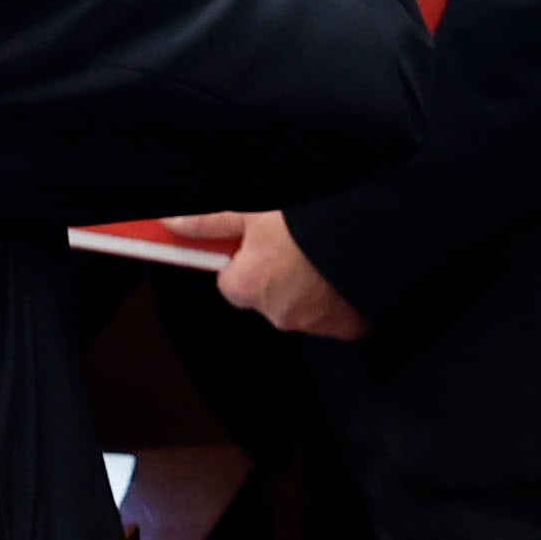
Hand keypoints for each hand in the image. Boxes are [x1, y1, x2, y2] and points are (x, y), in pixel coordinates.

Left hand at [164, 212, 367, 337]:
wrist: (370, 229)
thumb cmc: (303, 218)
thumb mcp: (253, 211)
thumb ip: (211, 222)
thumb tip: (170, 224)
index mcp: (248, 287)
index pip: (232, 284)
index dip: (246, 262)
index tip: (264, 243)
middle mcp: (277, 315)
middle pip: (269, 299)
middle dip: (280, 278)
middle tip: (299, 246)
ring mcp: (316, 325)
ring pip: (303, 309)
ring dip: (311, 290)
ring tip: (328, 257)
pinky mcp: (350, 328)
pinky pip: (339, 318)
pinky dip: (341, 302)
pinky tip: (348, 276)